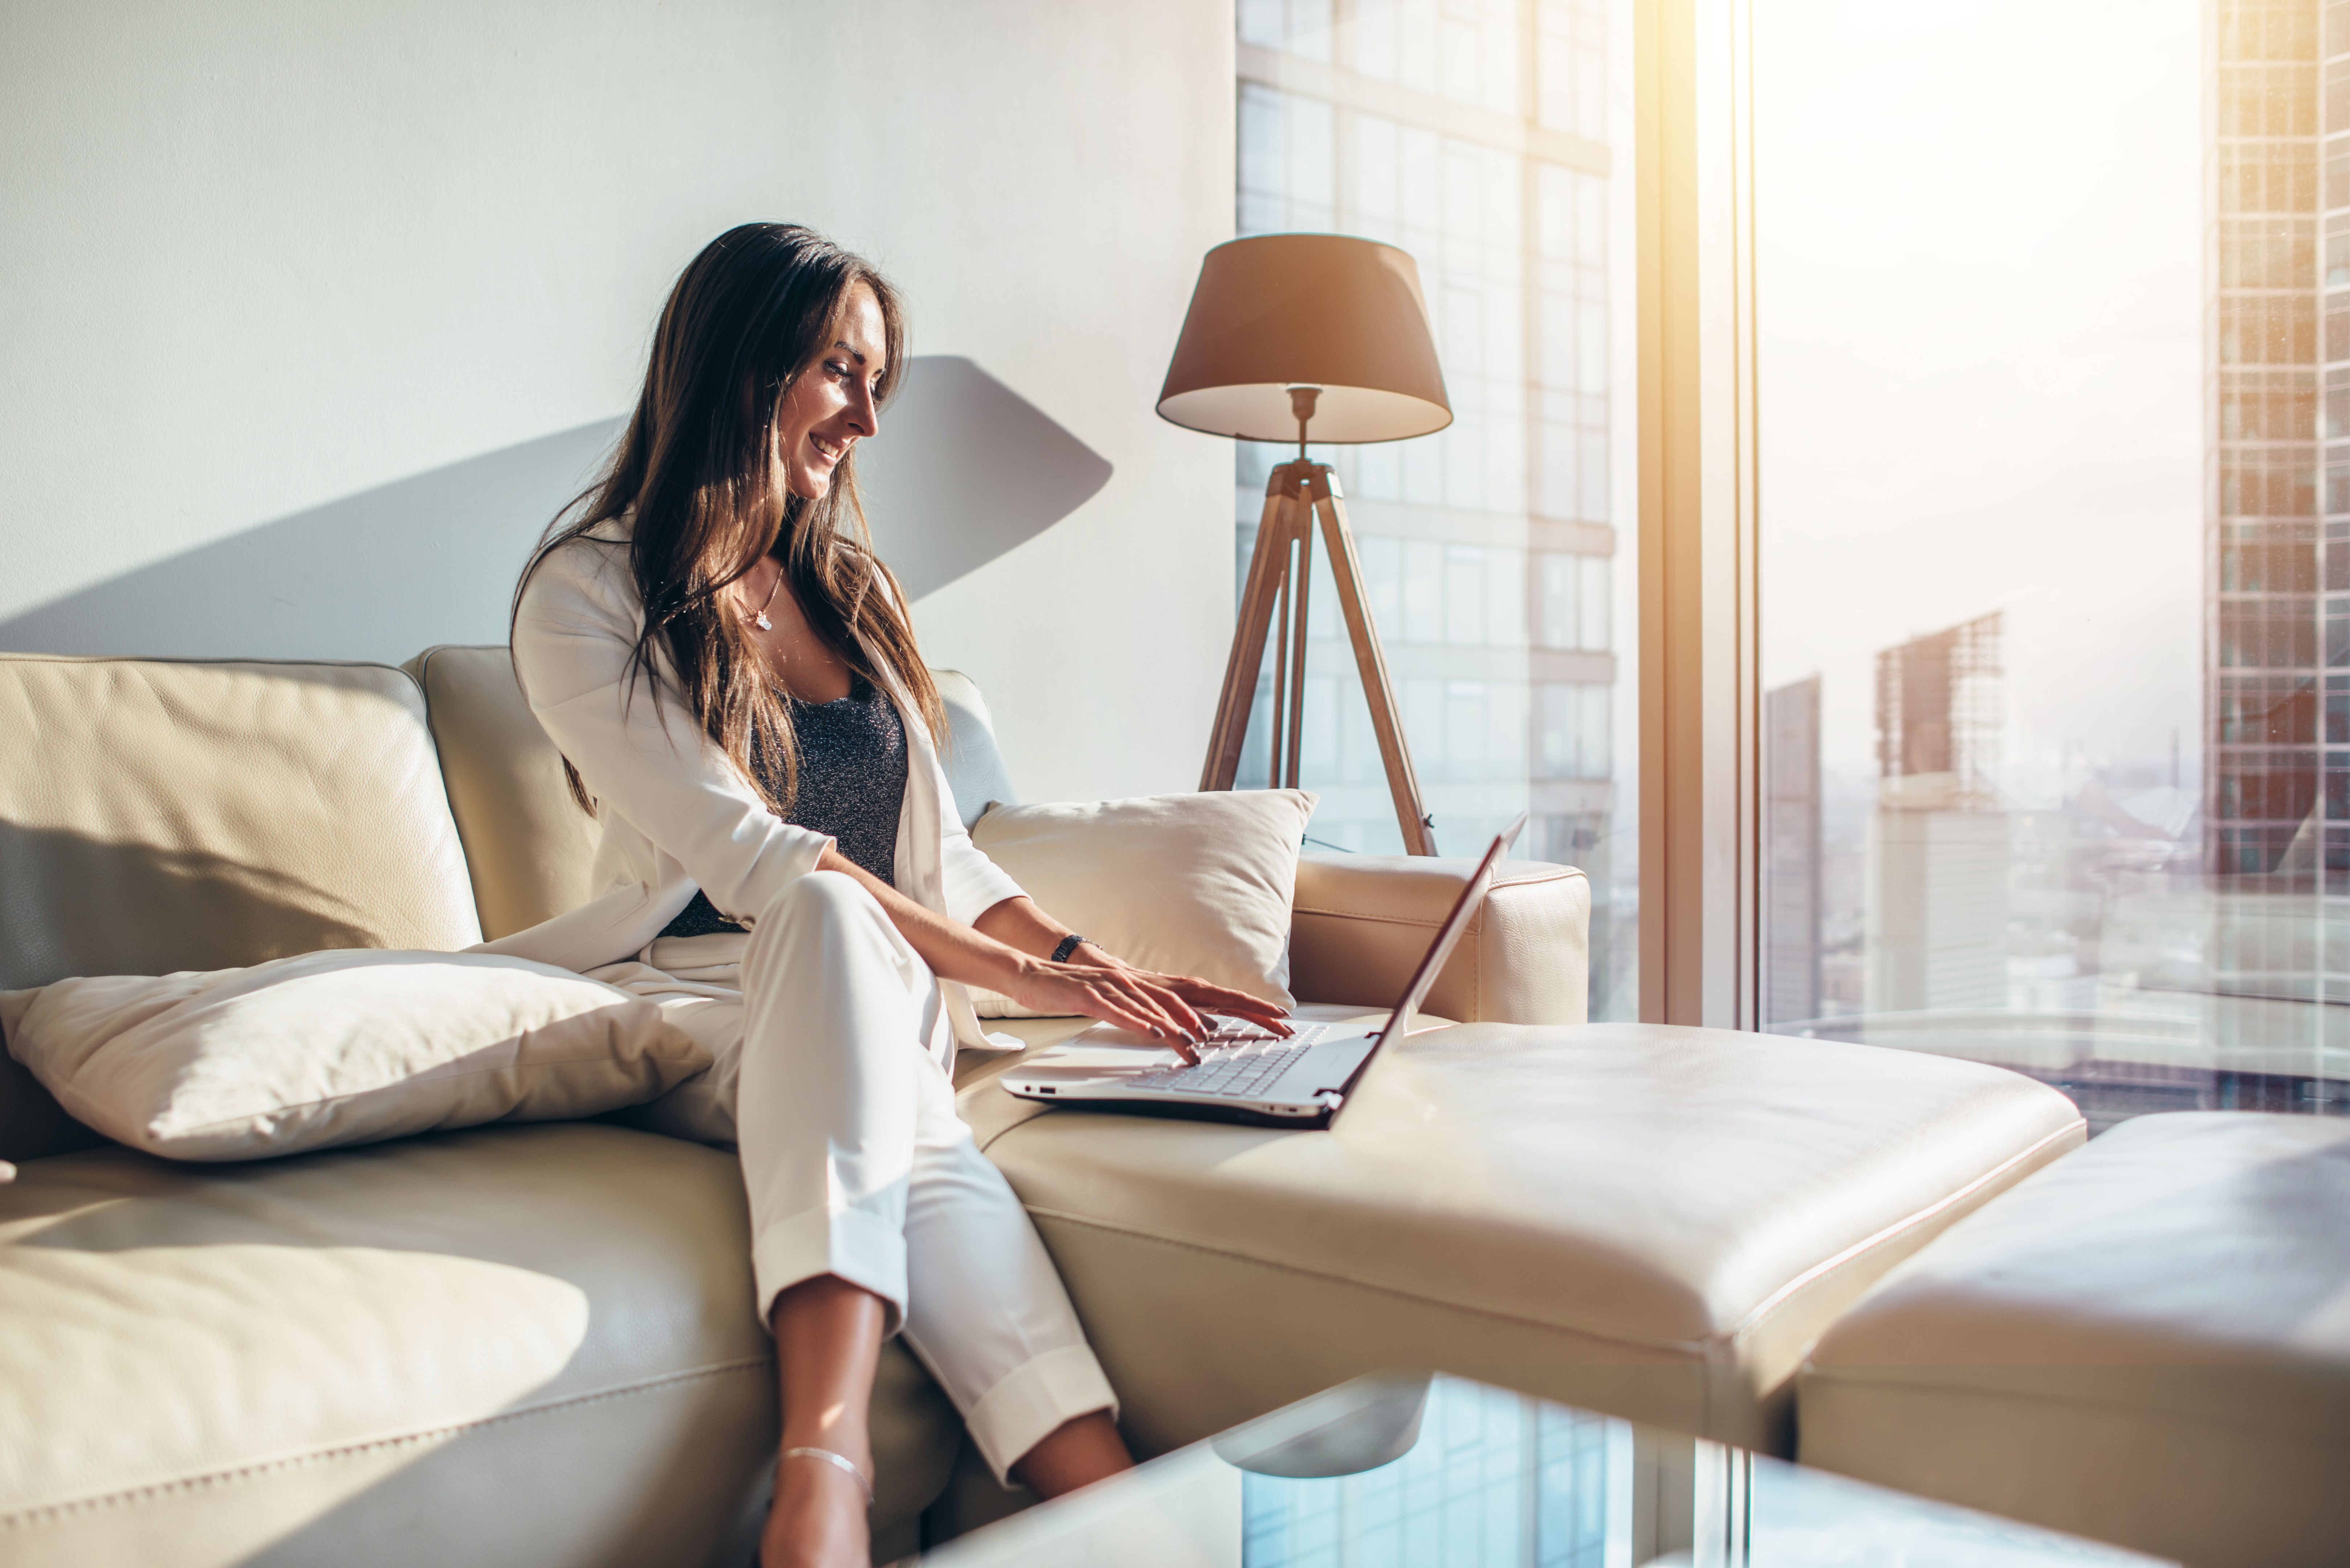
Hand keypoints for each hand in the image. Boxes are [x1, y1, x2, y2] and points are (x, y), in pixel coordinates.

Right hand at [999, 959, 1291, 1063]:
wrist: (1035, 975)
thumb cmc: (1084, 993)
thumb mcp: (1133, 1005)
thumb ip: (1165, 1015)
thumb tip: (1200, 1030)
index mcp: (1156, 985)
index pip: (1211, 993)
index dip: (1247, 1003)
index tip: (1280, 1016)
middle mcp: (1143, 981)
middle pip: (1199, 994)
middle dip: (1238, 1007)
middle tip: (1271, 1021)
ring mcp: (1117, 986)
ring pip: (1158, 1004)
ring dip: (1184, 1021)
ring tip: (1207, 1038)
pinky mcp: (1091, 995)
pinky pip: (1118, 1010)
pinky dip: (1137, 1022)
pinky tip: (1153, 1033)